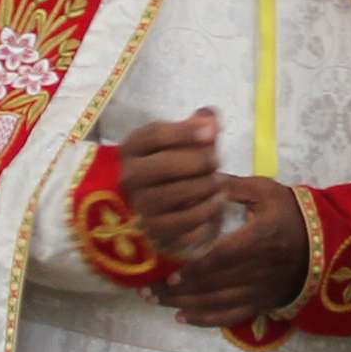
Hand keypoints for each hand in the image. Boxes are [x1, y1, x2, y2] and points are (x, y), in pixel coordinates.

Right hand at [118, 110, 237, 257]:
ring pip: (176, 195)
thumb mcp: (180, 140)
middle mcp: (130, 178)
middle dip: (198, 161)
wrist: (159, 206)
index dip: (186, 131)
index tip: (212, 131)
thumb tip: (212, 120)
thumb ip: (199, 125)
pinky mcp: (156, 231)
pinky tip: (216, 202)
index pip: (156, 135)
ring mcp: (141, 207)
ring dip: (206, 187)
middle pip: (164, 166)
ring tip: (220, 182)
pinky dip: (206, 212)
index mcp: (132, 148)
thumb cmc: (172, 164)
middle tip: (217, 160)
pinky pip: (185, 222)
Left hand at [161, 177, 313, 324]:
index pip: (222, 258)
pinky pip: (231, 316)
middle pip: (212, 285)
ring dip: (183, 305)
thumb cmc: (291, 213)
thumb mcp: (266, 191)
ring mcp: (260, 290)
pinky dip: (205, 320)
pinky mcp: (262, 303)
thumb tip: (198, 180)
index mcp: (259, 239)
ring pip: (217, 303)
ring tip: (155, 300)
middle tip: (146, 289)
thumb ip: (232, 187)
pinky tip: (182, 318)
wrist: (323, 243)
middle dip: (176, 290)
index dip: (195, 269)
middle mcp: (259, 270)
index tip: (170, 273)